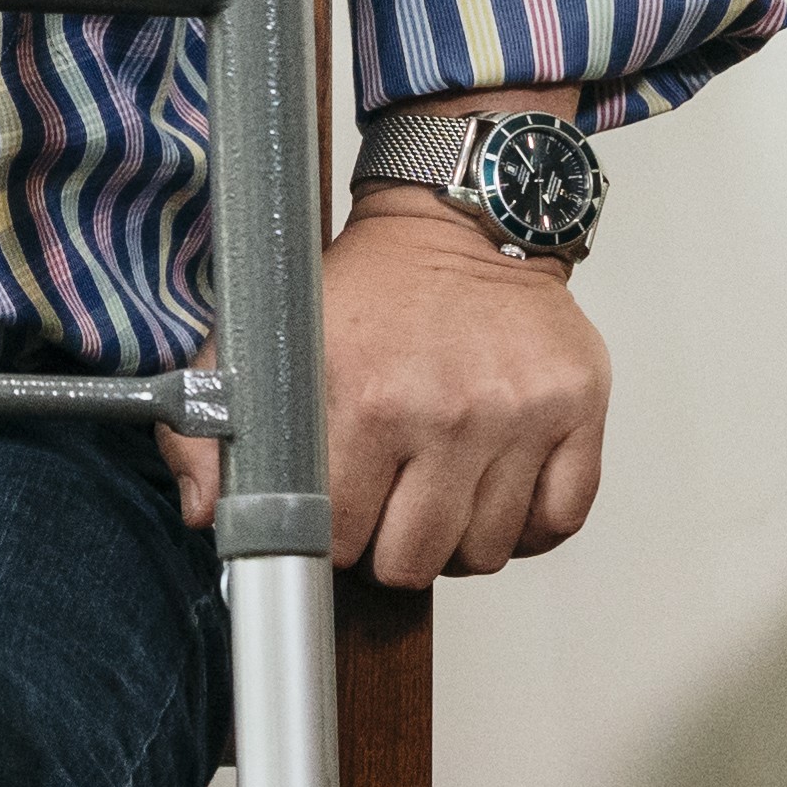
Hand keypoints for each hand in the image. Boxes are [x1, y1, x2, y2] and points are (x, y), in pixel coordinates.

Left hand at [163, 189, 610, 582]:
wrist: (459, 225)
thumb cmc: (366, 290)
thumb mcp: (261, 342)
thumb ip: (211, 433)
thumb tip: (208, 516)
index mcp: (366, 400)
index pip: (342, 539)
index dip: (332, 543)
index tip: (334, 522)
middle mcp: (448, 413)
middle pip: (416, 561)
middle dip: (391, 553)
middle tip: (387, 516)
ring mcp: (520, 416)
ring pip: (486, 551)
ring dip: (457, 544)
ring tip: (437, 501)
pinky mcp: (577, 411)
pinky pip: (559, 521)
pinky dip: (528, 528)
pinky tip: (494, 498)